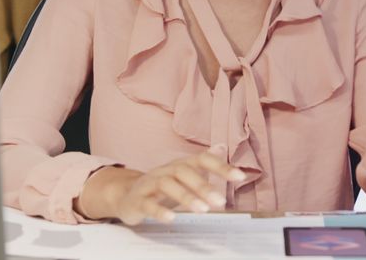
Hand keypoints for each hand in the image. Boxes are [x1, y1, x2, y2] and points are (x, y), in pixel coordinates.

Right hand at [76, 147, 244, 224]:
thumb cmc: (161, 186)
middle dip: (204, 186)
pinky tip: (171, 218)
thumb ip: (203, 162)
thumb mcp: (183, 173)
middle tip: (221, 201)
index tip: (239, 177)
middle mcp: (165, 171)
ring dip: (186, 197)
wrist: (125, 195)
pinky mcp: (138, 201)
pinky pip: (147, 204)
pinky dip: (159, 211)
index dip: (220, 166)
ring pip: (167, 185)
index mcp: (179, 165)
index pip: (201, 159)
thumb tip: (222, 146)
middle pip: (184, 172)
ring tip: (203, 210)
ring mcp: (149, 185)